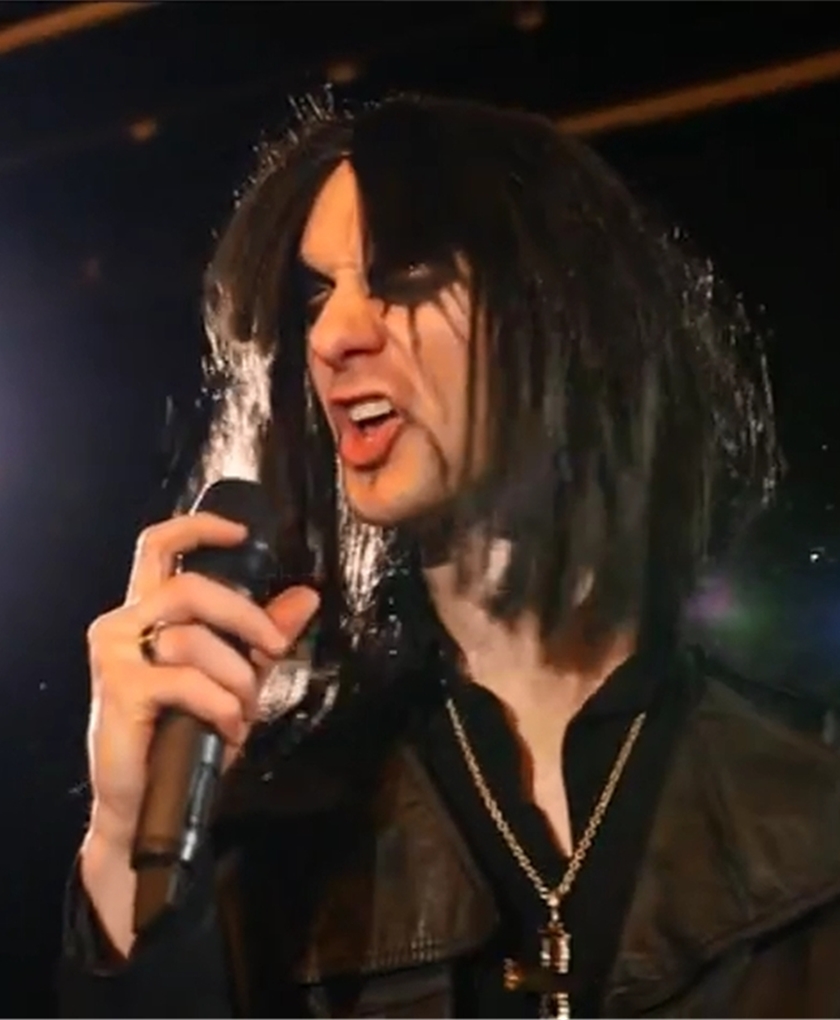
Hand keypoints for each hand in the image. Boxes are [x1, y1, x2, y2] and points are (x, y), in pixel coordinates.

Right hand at [84, 511, 319, 853]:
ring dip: (235, 676)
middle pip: (190, 588)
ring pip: (193, 639)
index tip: (241, 532)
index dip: (198, 529)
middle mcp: (121, 624)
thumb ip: (263, 637)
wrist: (146, 803)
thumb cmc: (182, 736)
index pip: (158, 547)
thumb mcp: (233, 678)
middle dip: (245, 616)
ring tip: (243, 707)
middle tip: (276, 647)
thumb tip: (306, 595)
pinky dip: (220, 705)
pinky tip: (228, 728)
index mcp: (144, 613)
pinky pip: (186, 681)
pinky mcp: (118, 691)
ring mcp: (115, 656)